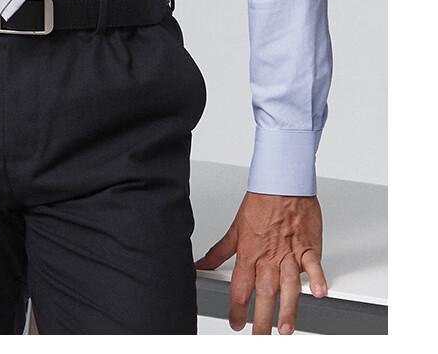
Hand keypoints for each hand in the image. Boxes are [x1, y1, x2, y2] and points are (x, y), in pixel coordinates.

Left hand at [194, 191, 326, 333]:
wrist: (282, 181)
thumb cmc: (261, 203)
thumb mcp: (235, 228)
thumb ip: (219, 251)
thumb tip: (202, 264)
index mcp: (250, 252)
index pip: (240, 286)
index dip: (236, 308)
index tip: (236, 323)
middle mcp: (269, 256)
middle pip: (264, 292)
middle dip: (262, 319)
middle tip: (261, 338)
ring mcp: (290, 252)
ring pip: (288, 285)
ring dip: (287, 308)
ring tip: (285, 329)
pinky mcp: (308, 246)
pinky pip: (314, 264)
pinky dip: (317, 278)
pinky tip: (318, 293)